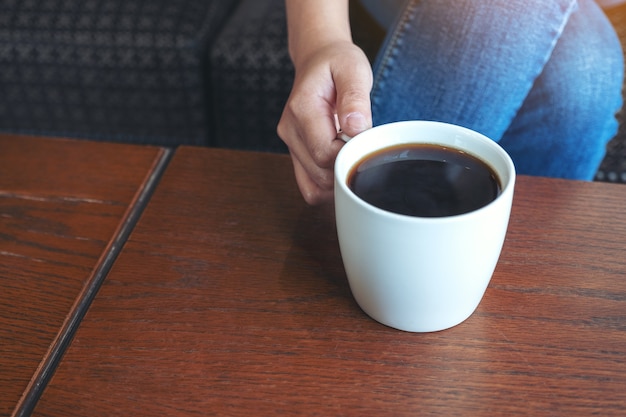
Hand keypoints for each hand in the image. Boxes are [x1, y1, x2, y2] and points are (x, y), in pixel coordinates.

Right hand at [277, 40, 372, 204]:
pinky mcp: (296, 153)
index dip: (349, 155)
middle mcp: (290, 130)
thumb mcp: (353, 69)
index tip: (364, 140)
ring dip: (337, 182)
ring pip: (313, 187)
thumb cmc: (337, 63)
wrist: (318, 59)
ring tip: (352, 157)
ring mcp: (291, 145)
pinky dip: (328, 186)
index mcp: (302, 110)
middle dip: (346, 169)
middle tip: (362, 147)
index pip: (325, 153)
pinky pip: (310, 186)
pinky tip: (342, 167)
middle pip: (319, 174)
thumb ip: (355, 97)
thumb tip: (355, 127)